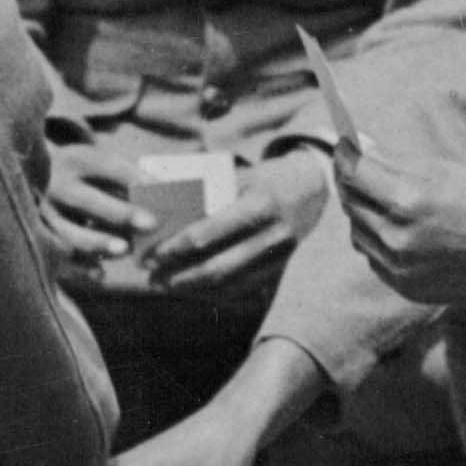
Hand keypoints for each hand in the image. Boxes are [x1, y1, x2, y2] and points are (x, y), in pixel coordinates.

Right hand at [42, 131, 149, 276]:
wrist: (26, 180)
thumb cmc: (78, 176)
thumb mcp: (94, 165)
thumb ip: (124, 179)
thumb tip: (162, 196)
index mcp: (76, 160)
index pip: (111, 168)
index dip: (136, 179)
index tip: (163, 190)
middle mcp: (56, 185)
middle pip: (88, 200)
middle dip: (121, 213)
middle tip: (151, 224)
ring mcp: (41, 213)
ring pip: (69, 232)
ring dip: (97, 242)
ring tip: (125, 250)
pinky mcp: (36, 236)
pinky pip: (56, 256)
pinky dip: (78, 267)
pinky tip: (99, 274)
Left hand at [142, 149, 332, 291]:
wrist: (313, 187)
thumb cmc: (267, 176)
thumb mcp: (241, 173)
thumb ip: (209, 188)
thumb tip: (162, 199)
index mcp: (257, 204)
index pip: (207, 234)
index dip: (175, 248)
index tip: (152, 254)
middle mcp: (270, 234)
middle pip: (216, 267)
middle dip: (180, 275)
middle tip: (153, 277)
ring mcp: (278, 255)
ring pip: (229, 282)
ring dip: (194, 288)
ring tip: (167, 285)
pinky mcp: (281, 267)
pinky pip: (243, 288)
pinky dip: (216, 292)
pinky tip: (195, 290)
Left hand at [338, 148, 465, 314]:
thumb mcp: (443, 170)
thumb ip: (395, 162)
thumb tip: (360, 149)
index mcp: (408, 200)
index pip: (354, 174)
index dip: (344, 156)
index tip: (344, 146)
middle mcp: (397, 237)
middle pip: (350, 204)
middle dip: (351, 183)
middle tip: (357, 169)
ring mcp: (400, 268)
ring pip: (358, 234)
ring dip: (363, 213)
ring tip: (380, 200)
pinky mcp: (407, 289)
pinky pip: (375, 260)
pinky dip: (377, 242)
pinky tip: (395, 230)